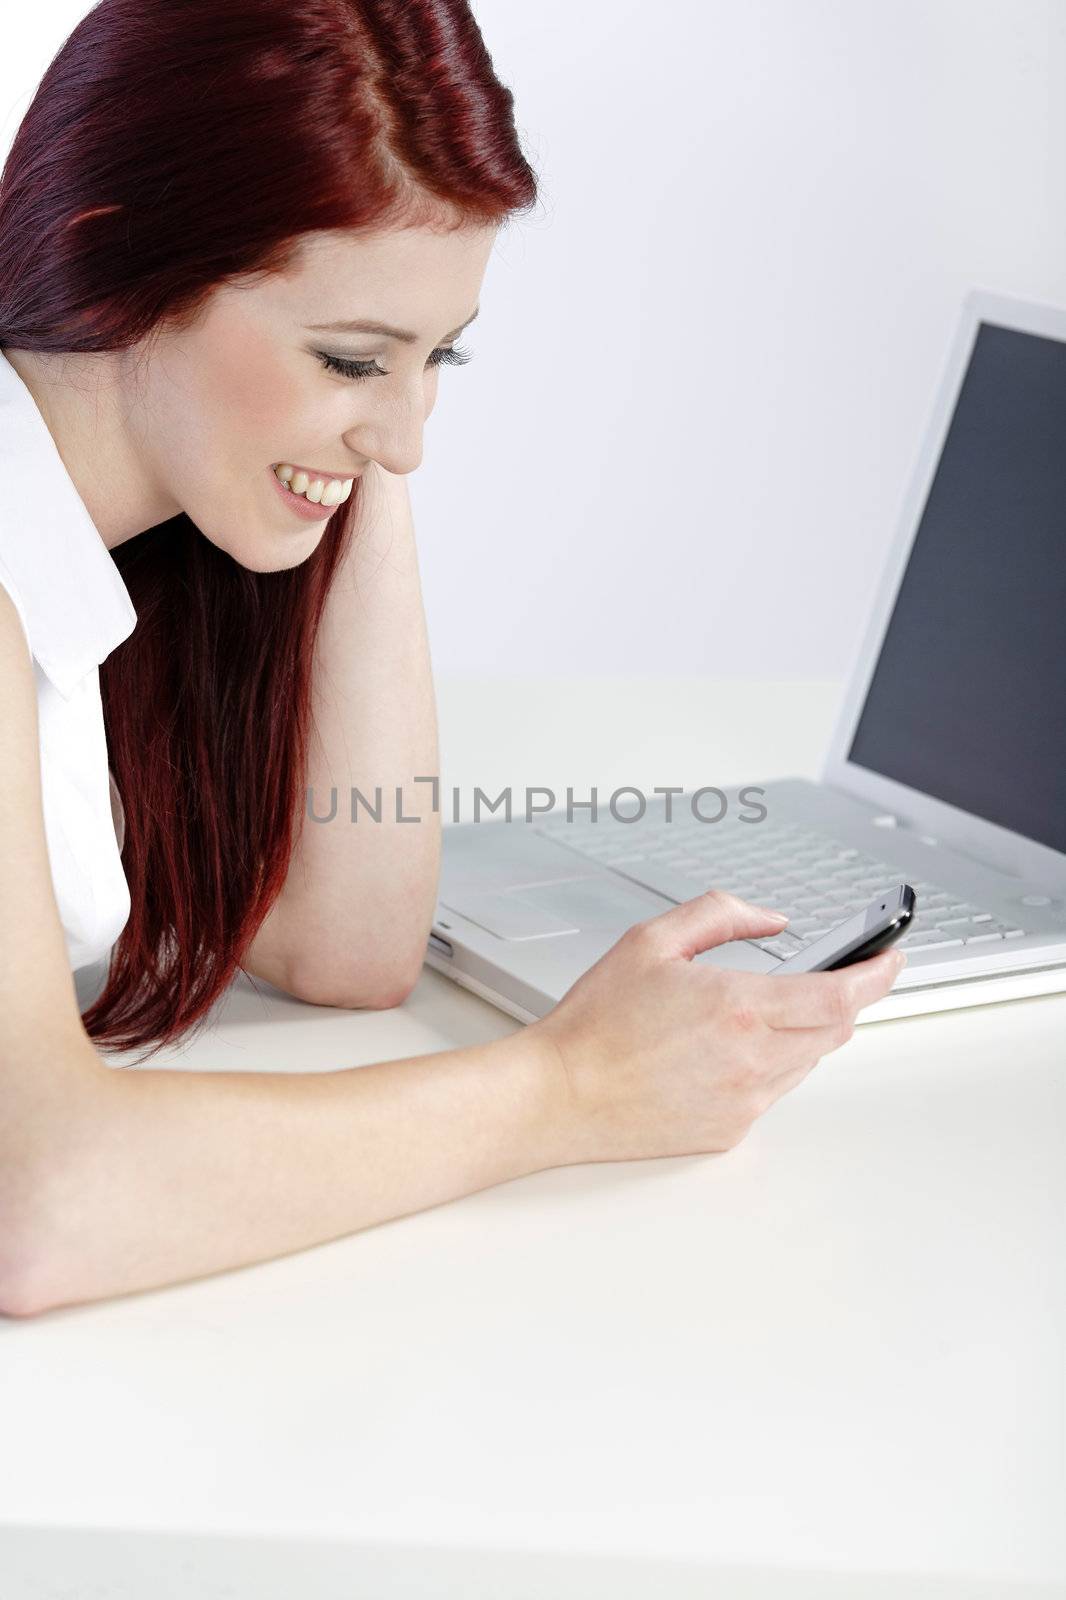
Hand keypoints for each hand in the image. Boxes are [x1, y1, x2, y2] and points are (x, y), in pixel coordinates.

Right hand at [529, 889, 904, 1165]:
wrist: (559, 1094)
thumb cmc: (596, 1024)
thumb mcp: (652, 941)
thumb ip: (721, 915)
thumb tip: (771, 919)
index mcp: (738, 1008)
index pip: (841, 995)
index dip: (877, 975)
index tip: (890, 958)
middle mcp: (751, 1060)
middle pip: (835, 1030)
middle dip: (843, 1000)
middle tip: (834, 977)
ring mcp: (744, 1102)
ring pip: (807, 1062)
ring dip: (803, 1033)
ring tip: (754, 1013)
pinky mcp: (729, 1131)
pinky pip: (772, 1092)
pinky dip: (768, 1066)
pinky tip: (725, 1052)